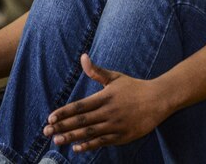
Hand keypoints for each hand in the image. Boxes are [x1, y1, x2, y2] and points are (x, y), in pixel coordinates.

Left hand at [43, 54, 165, 152]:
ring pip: (89, 133)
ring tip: (57, 140)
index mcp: (105, 96)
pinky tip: (76, 148)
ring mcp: (115, 125)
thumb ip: (96, 71)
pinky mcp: (122, 136)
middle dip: (62, 126)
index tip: (50, 117)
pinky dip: (89, 145)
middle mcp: (109, 111)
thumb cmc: (135, 87)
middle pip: (81, 121)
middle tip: (47, 131)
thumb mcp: (115, 77)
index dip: (64, 112)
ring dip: (72, 137)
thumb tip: (82, 57)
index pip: (80, 106)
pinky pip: (102, 142)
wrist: (159, 99)